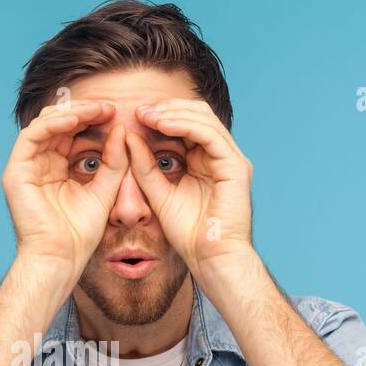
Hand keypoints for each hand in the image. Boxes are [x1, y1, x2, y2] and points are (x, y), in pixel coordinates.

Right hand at [1, 101, 128, 280]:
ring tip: (96, 110)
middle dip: (84, 111)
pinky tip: (76, 119)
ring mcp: (25, 167)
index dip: (92, 119)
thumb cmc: (80, 234)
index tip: (115, 113)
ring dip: (71, 112)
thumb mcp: (105, 190)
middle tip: (108, 106)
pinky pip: (32, 135)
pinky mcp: (16, 172)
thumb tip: (122, 130)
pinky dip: (54, 123)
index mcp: (56, 168)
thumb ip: (114, 161)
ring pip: (45, 124)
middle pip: (58, 124)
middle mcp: (39, 164)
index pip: (72, 133)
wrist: (61, 258)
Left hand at [127, 99, 253, 278]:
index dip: (161, 115)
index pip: (186, 124)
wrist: (210, 257)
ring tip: (147, 115)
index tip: (134, 115)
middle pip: (197, 114)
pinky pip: (209, 135)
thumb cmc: (188, 233)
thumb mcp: (158, 193)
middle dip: (167, 108)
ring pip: (203, 119)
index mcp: (206, 160)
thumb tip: (129, 137)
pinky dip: (184, 126)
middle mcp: (221, 155)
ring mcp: (231, 159)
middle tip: (139, 110)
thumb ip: (145, 166)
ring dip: (173, 113)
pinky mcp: (235, 166)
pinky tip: (162, 125)